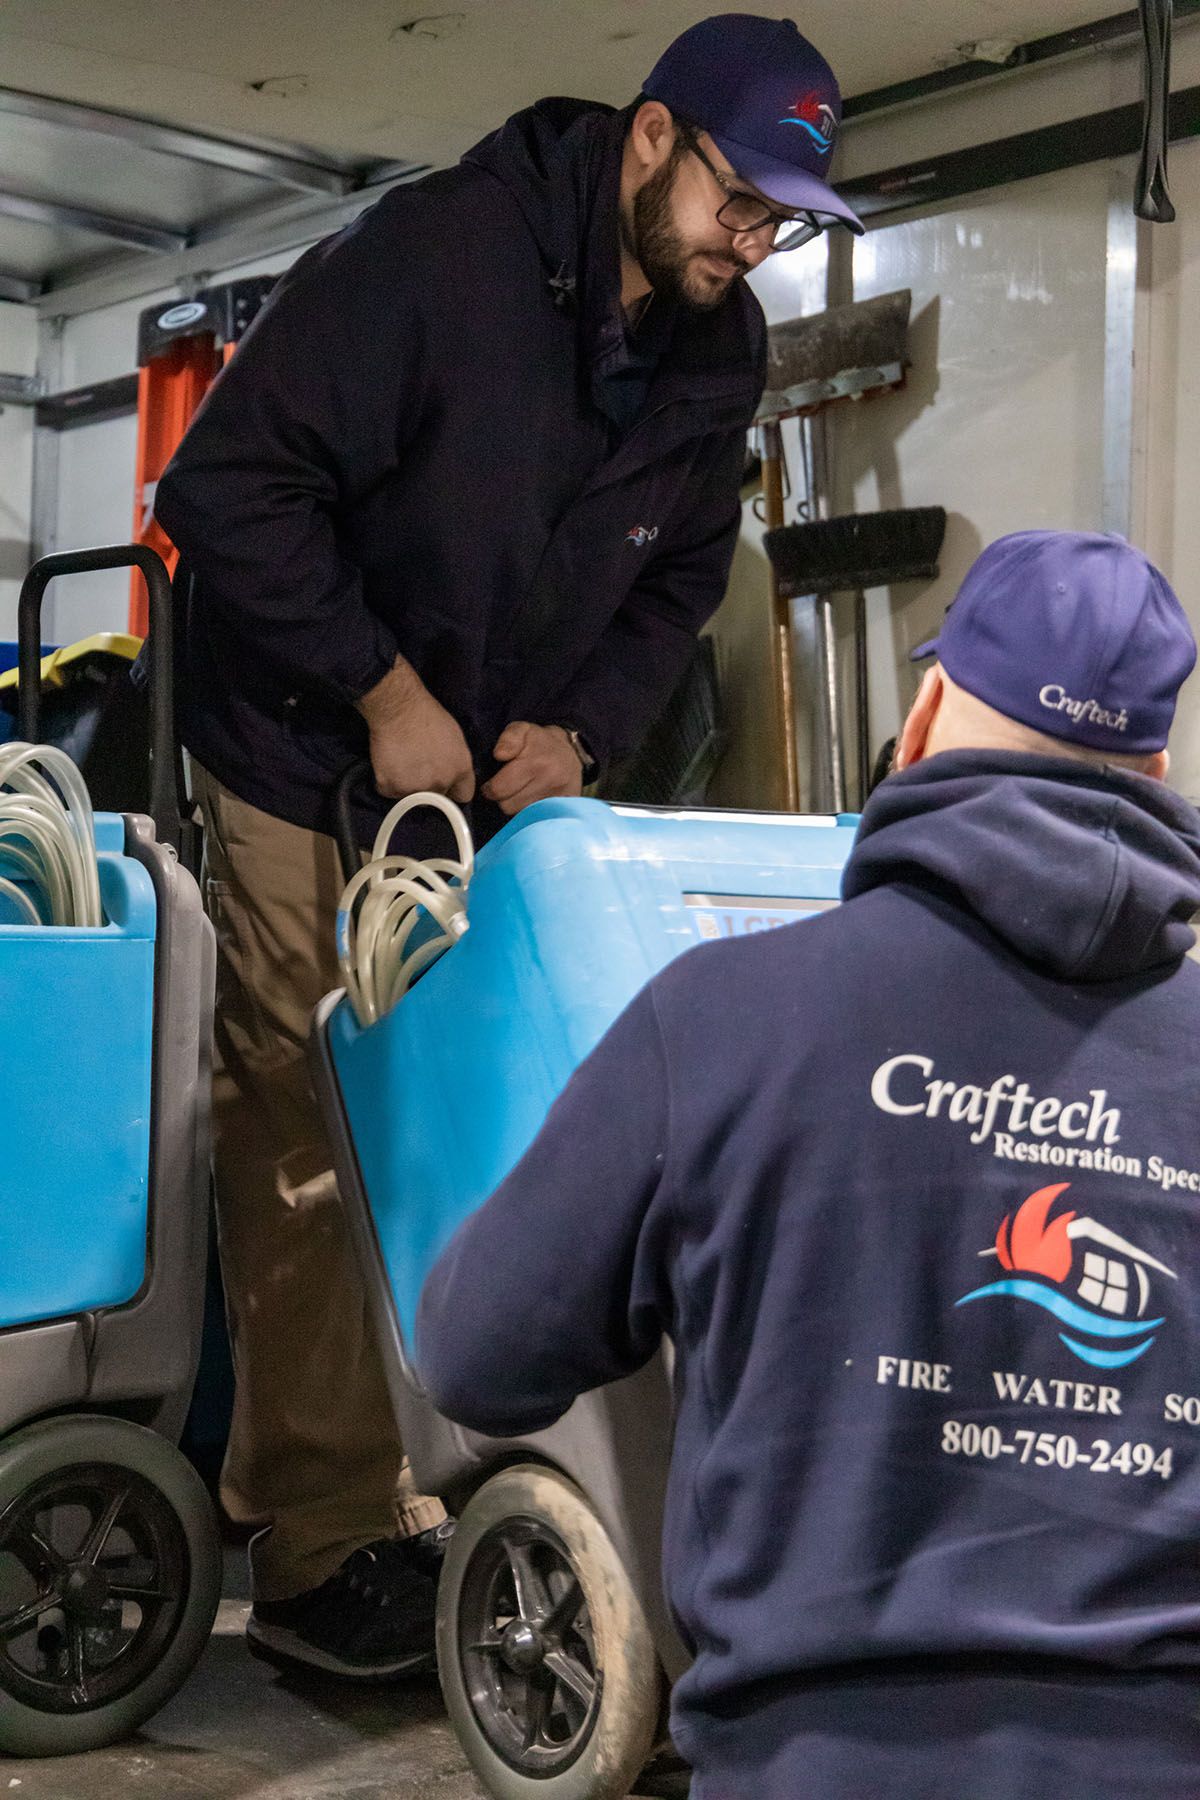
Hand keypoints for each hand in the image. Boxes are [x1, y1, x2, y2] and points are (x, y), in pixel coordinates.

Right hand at [356, 656, 474, 801]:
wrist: (398, 708)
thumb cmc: (428, 715)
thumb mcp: (455, 738)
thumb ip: (456, 763)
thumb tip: (452, 776)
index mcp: (460, 770)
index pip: (463, 796)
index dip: (453, 790)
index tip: (446, 785)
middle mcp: (441, 783)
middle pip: (437, 798)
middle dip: (430, 788)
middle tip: (418, 767)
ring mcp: (416, 788)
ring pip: (413, 798)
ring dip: (408, 786)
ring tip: (402, 763)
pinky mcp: (392, 788)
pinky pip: (390, 792)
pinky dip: (388, 781)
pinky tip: (388, 763)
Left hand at [482, 722, 582, 815]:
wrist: (573, 752)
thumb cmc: (540, 742)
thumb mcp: (521, 730)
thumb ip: (508, 739)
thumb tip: (499, 754)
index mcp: (535, 763)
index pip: (499, 790)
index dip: (490, 788)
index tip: (492, 784)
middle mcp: (549, 781)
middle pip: (508, 806)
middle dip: (503, 798)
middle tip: (507, 788)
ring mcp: (559, 796)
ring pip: (521, 815)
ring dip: (517, 806)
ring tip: (521, 793)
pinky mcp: (566, 807)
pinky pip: (538, 819)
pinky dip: (532, 812)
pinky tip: (533, 799)